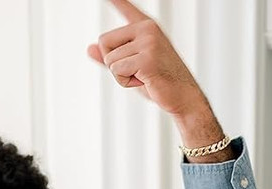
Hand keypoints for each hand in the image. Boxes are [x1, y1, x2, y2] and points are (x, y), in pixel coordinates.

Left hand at [88, 0, 217, 142]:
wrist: (183, 96)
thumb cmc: (159, 82)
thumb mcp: (132, 67)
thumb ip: (111, 57)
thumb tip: (88, 48)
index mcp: (145, 26)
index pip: (126, 7)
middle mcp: (147, 28)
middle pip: (104, 41)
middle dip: (112, 63)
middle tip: (136, 71)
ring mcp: (148, 41)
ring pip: (110, 60)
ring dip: (121, 76)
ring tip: (143, 77)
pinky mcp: (147, 58)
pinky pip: (117, 70)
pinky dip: (125, 82)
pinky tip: (144, 81)